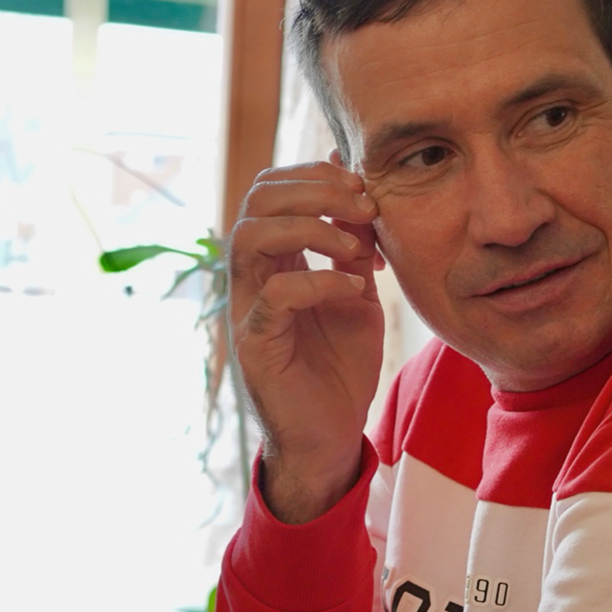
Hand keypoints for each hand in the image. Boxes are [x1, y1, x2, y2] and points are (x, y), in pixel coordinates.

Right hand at [230, 157, 383, 522]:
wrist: (331, 437)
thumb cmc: (340, 368)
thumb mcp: (357, 294)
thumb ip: (355, 246)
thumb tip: (361, 190)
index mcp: (275, 260)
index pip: (271, 188)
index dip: (314, 174)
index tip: (363, 188)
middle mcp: (253, 277)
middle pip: (256, 200)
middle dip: (314, 189)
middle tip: (363, 206)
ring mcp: (248, 309)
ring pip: (250, 236)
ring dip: (311, 227)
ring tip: (356, 249)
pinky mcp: (256, 345)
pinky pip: (276, 295)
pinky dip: (321, 282)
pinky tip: (355, 291)